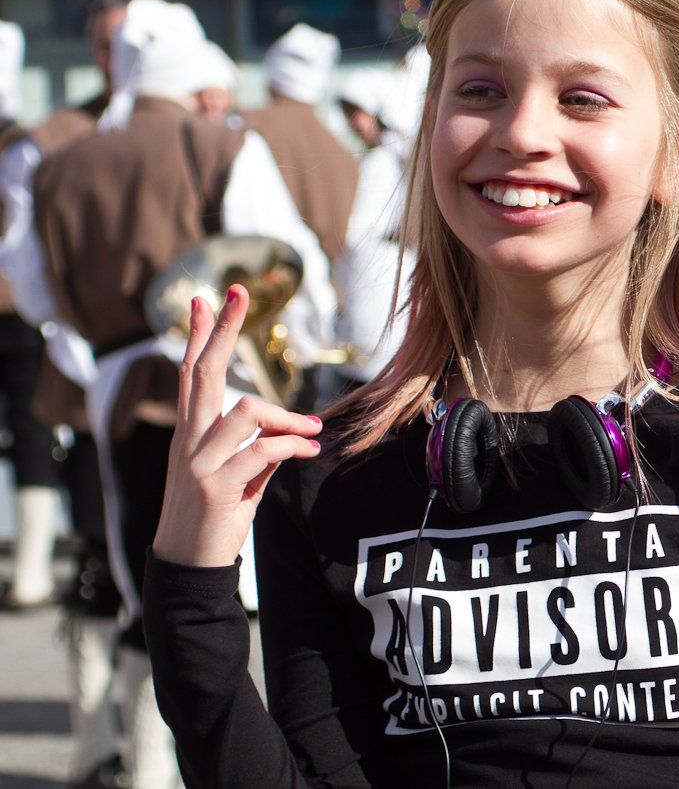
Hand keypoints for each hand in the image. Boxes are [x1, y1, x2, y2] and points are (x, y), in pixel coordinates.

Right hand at [151, 285, 323, 569]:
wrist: (188, 566)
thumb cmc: (216, 517)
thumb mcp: (239, 475)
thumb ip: (259, 446)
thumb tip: (295, 428)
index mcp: (191, 432)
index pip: (192, 373)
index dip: (200, 335)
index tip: (205, 298)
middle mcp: (188, 439)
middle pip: (203, 371)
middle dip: (223, 329)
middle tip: (238, 292)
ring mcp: (197, 461)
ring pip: (244, 410)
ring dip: (287, 417)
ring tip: (310, 432)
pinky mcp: (213, 485)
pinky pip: (260, 449)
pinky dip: (291, 445)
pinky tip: (309, 450)